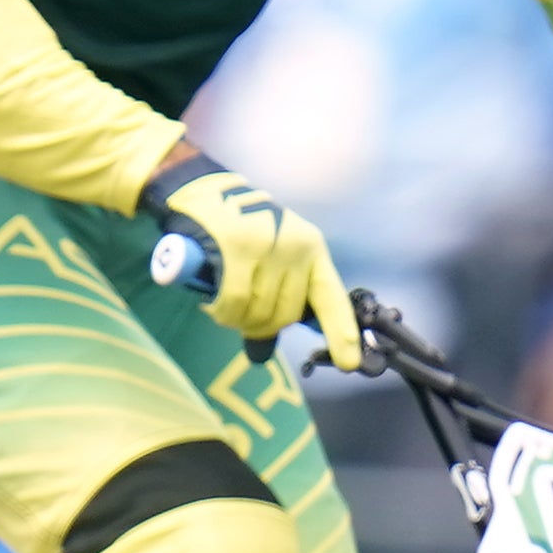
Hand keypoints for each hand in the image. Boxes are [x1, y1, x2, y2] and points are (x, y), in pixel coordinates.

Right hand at [147, 154, 364, 377]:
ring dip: (238, 320)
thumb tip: (260, 355)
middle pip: (287, 315)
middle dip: (262, 326)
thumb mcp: (268, 260)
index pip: (332, 297)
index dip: (341, 333)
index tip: (349, 363)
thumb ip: (272, 302)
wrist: (204, 190)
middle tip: (241, 317)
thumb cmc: (238, 232)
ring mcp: (270, 246)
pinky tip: (214, 305)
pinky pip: (235, 303)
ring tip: (225, 303)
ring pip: (259, 312)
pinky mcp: (239, 247)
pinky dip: (223, 312)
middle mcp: (297, 247)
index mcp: (312, 250)